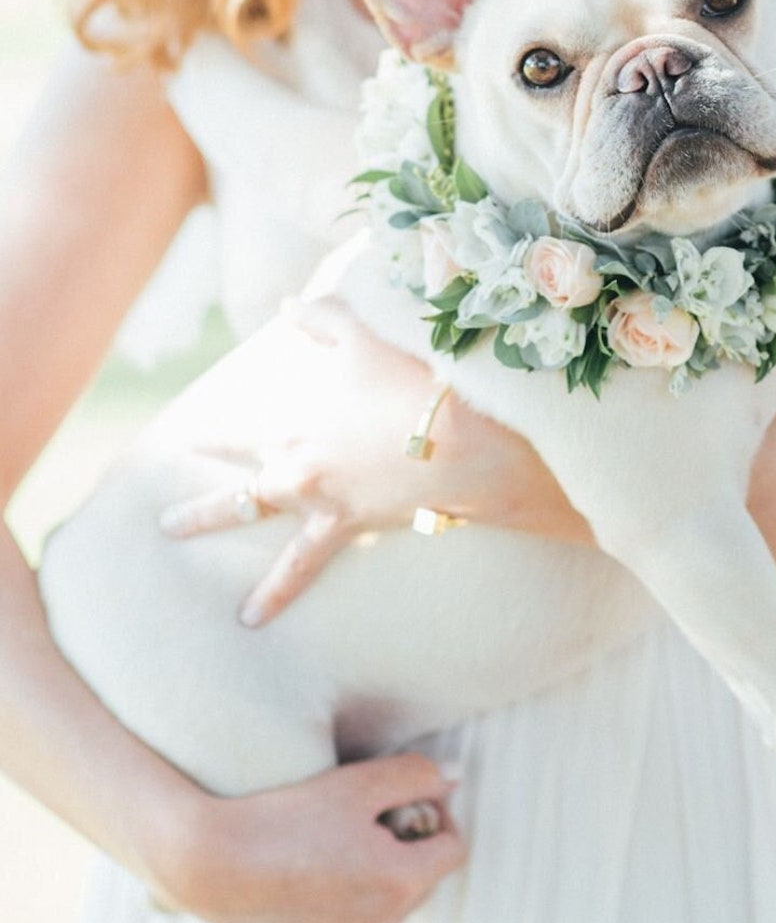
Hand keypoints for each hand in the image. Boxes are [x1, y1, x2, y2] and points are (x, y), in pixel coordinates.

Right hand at [157, 753, 465, 922]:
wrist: (209, 865)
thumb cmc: (286, 818)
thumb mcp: (358, 783)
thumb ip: (417, 776)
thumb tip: (457, 778)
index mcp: (401, 883)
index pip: (452, 847)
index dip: (434, 812)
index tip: (400, 794)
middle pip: (424, 873)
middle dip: (408, 839)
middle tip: (365, 812)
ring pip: (393, 894)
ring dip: (381, 865)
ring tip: (336, 836)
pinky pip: (361, 914)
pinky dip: (353, 888)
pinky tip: (316, 862)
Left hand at [160, 298, 588, 624]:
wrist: (459, 440)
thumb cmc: (414, 381)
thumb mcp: (364, 334)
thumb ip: (322, 318)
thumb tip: (288, 306)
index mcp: (298, 420)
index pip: (246, 429)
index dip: (219, 437)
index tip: (189, 444)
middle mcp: (297, 463)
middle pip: (242, 485)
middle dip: (205, 505)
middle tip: (168, 525)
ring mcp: (319, 498)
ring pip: (256, 520)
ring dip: (217, 535)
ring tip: (188, 559)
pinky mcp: (348, 525)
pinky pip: (302, 566)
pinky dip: (276, 591)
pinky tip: (251, 616)